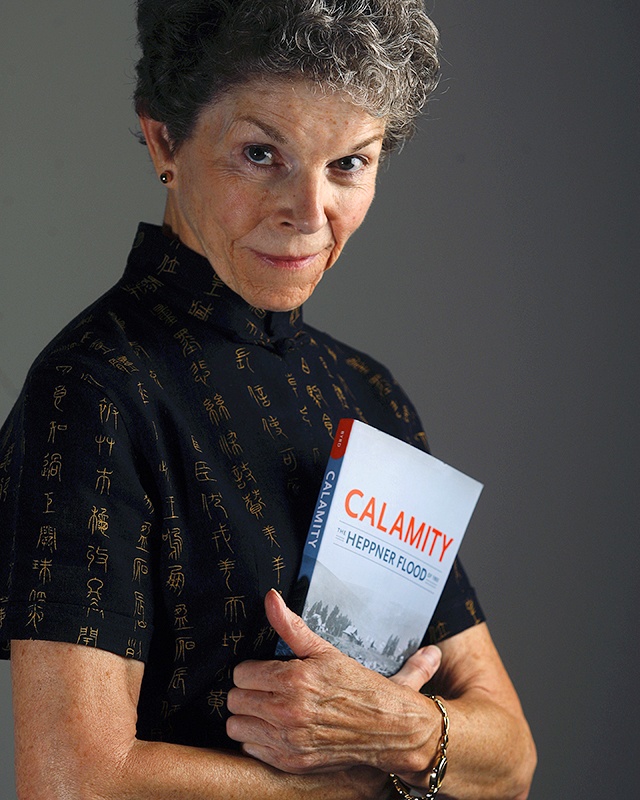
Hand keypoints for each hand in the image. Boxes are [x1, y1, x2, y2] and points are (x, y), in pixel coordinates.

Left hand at [226, 590, 440, 774]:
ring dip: (247, 717)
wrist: (387, 726)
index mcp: (294, 679)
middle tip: (264, 688)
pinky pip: (250, 750)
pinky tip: (275, 729)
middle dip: (246, 691)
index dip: (251, 669)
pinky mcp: (291, 762)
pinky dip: (258, 739)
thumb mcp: (324, 650)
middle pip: (235, 699)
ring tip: (265, 708)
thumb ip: (290, 625)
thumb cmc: (356, 685)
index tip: (263, 671)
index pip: (241, 673)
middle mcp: (288, 711)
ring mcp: (289, 739)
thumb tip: (270, 598)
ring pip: (236, 726)